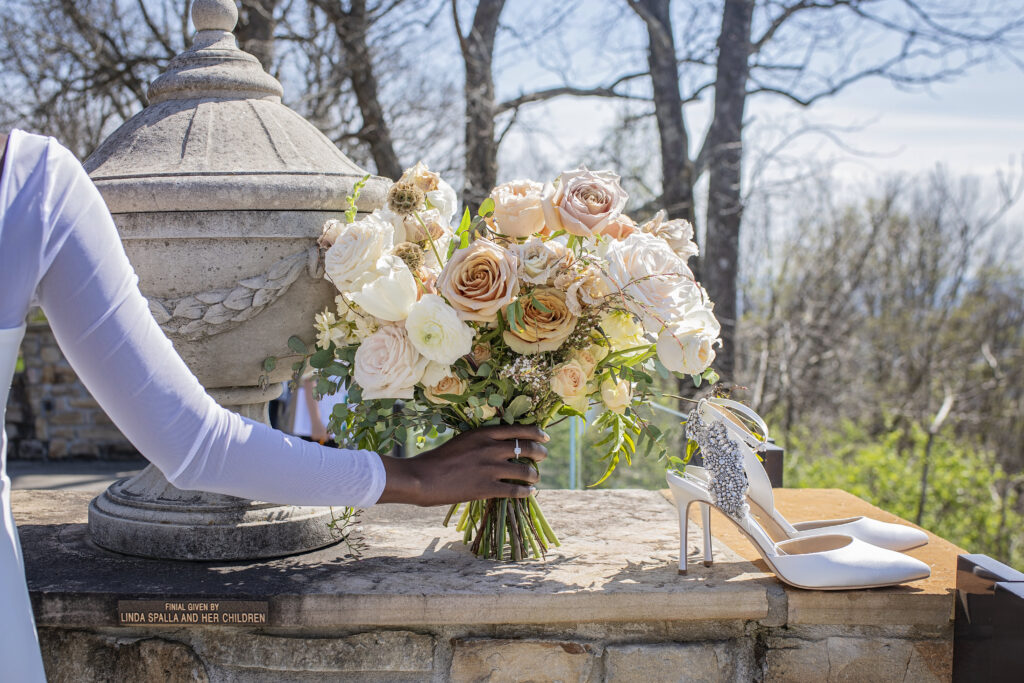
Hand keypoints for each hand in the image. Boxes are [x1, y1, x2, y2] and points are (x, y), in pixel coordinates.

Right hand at [376, 424, 548, 505]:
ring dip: (534, 475)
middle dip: (540, 452)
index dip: (537, 432)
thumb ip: (482, 442)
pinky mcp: (486, 487)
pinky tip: (529, 492)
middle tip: (543, 456)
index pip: (519, 429)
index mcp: (483, 433)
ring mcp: (490, 468)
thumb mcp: (463, 441)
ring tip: (535, 478)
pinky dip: (526, 491)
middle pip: (526, 447)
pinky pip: (515, 490)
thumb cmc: (438, 459)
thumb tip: (500, 446)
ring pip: (525, 470)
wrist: (422, 477)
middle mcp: (490, 447)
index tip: (545, 436)